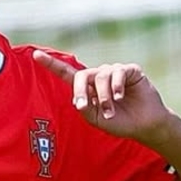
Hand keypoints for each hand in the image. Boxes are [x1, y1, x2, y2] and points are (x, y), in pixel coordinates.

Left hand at [32, 49, 171, 143]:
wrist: (145, 125)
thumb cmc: (119, 122)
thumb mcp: (96, 119)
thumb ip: (85, 109)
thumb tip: (79, 99)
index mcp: (88, 87)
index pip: (67, 73)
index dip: (51, 63)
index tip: (35, 54)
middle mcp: (99, 76)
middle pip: (82, 75)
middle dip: (81, 91)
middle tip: (85, 106)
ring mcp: (114, 71)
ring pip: (100, 76)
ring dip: (104, 96)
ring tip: (110, 110)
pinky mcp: (130, 70)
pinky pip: (118, 72)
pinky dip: (116, 86)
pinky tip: (120, 96)